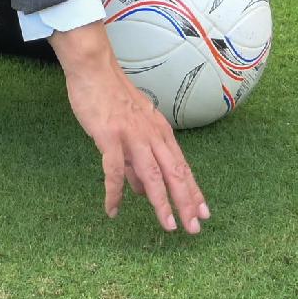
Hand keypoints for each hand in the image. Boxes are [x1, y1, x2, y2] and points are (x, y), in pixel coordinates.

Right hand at [57, 27, 208, 232]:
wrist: (94, 70)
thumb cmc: (112, 99)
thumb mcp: (133, 128)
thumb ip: (139, 161)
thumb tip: (145, 191)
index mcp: (160, 133)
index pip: (182, 167)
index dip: (193, 192)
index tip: (203, 213)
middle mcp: (152, 135)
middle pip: (174, 173)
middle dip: (186, 203)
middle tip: (194, 228)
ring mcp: (132, 135)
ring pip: (152, 174)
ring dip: (162, 202)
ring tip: (168, 226)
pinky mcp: (110, 136)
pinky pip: (113, 170)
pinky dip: (114, 193)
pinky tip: (113, 210)